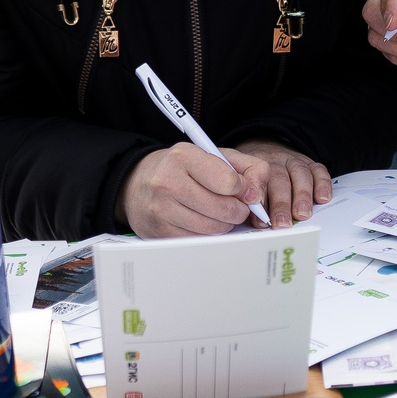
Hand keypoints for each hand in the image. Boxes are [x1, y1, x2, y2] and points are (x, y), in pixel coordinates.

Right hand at [120, 143, 270, 238]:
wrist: (138, 184)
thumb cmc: (185, 169)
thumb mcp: (216, 156)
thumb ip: (249, 168)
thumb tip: (258, 197)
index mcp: (184, 156)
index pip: (229, 181)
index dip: (243, 189)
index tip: (241, 190)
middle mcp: (168, 181)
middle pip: (224, 209)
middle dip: (238, 210)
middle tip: (235, 206)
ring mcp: (161, 209)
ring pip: (214, 228)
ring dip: (224, 224)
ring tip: (218, 213)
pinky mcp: (159, 232)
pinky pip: (199, 241)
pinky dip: (208, 235)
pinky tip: (202, 222)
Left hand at [229, 140, 333, 225]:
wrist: (265, 148)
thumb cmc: (254, 177)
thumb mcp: (245, 184)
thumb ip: (248, 201)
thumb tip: (256, 225)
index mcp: (255, 168)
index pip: (258, 184)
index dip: (261, 203)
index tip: (262, 222)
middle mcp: (275, 162)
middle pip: (279, 181)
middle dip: (281, 204)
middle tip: (283, 223)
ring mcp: (293, 161)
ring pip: (300, 175)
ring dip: (302, 196)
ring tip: (302, 214)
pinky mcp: (310, 163)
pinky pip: (319, 170)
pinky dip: (322, 184)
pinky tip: (323, 198)